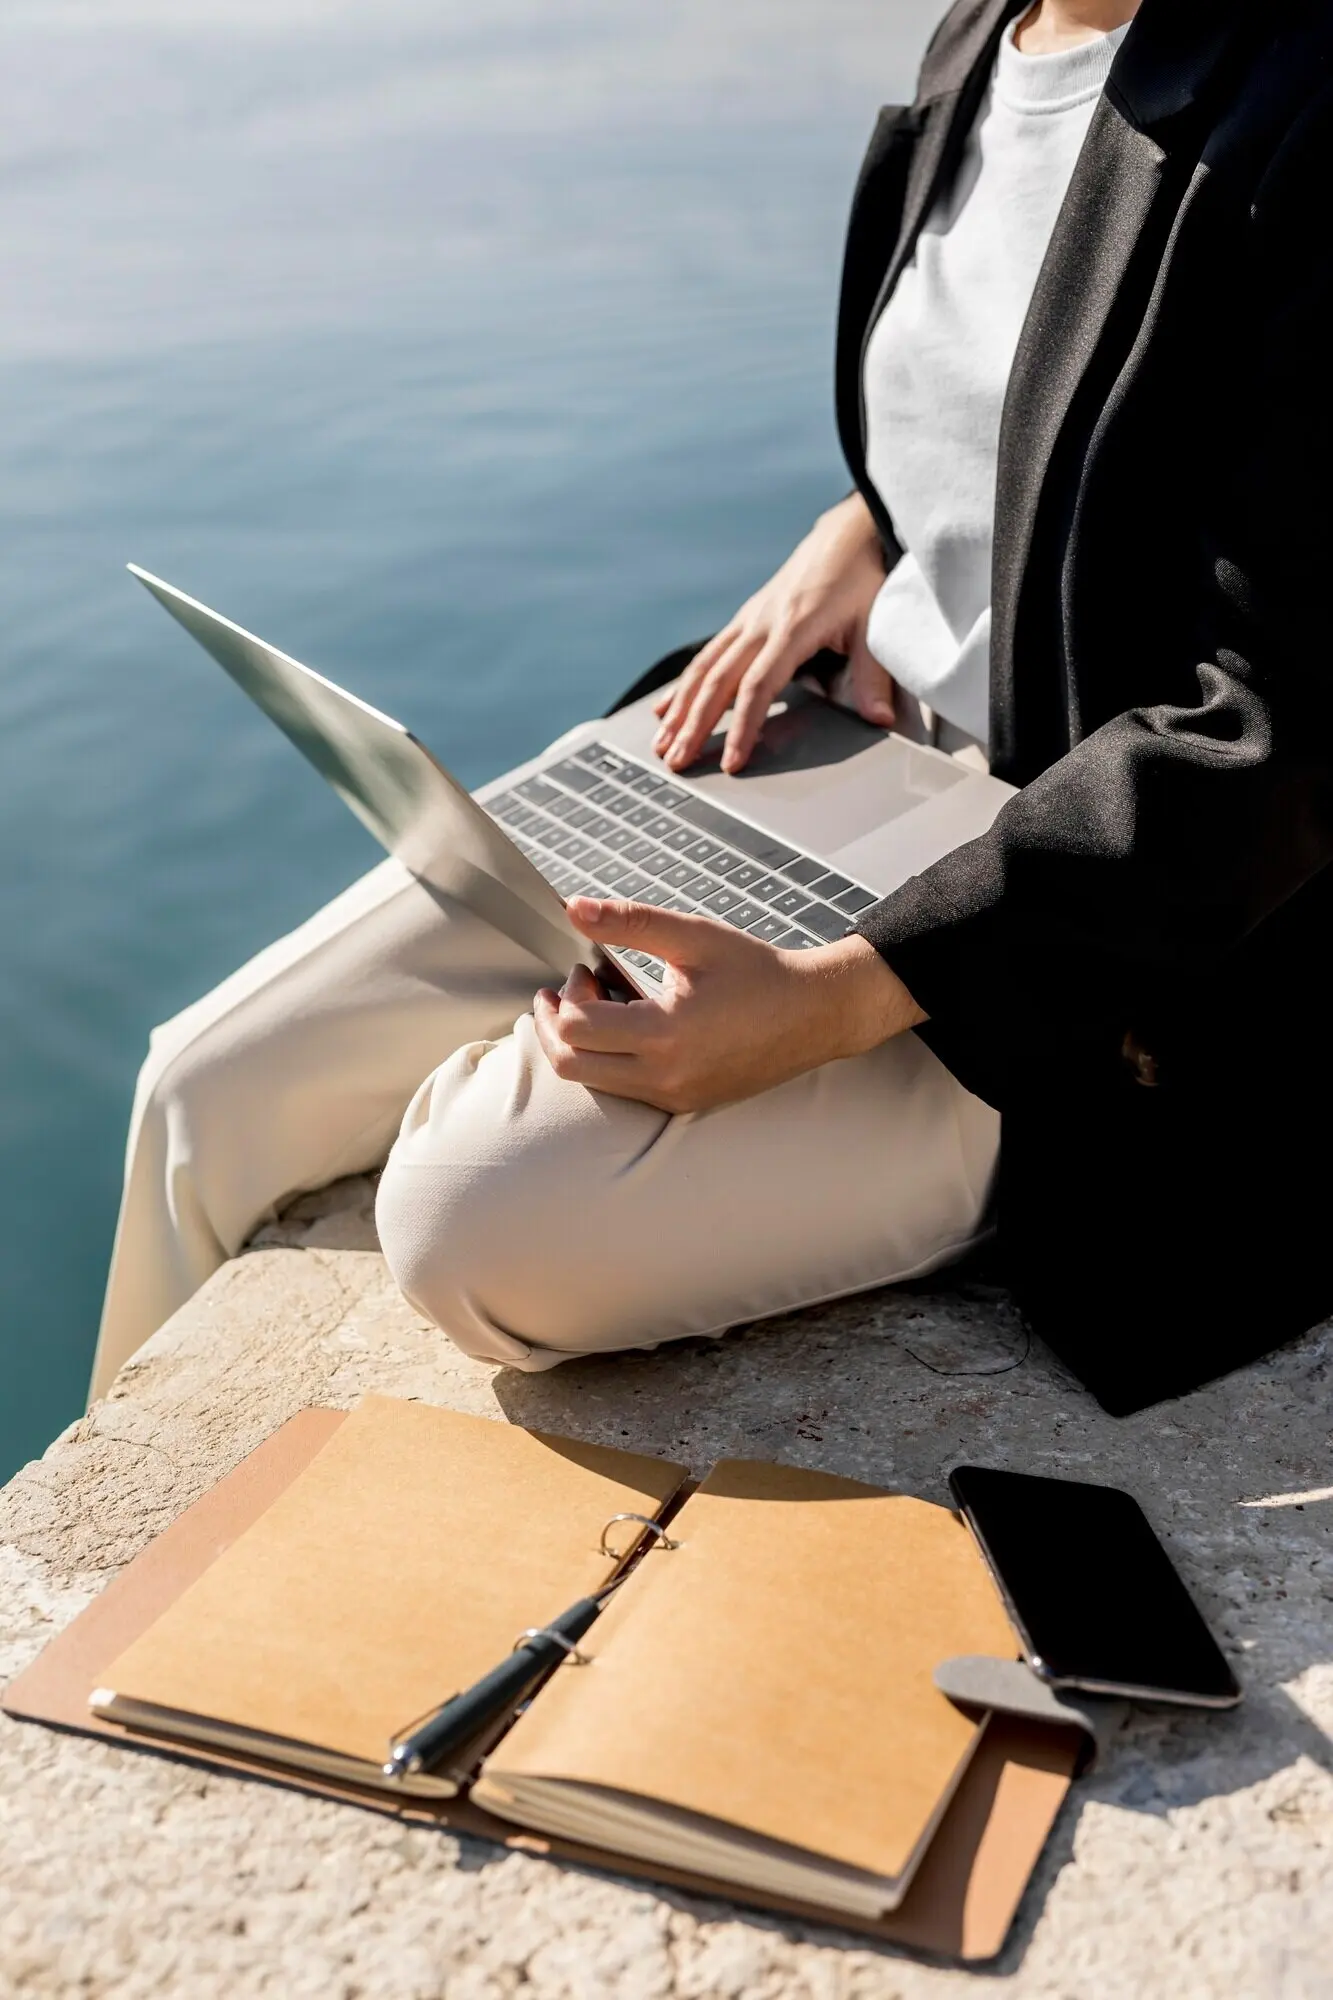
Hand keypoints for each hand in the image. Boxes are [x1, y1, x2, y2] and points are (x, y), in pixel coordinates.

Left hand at [532, 897, 924, 1113]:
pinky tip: (625, 1029)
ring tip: (597, 1006)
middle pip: (571, 1067)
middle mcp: (665, 1076)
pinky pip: (624, 1091)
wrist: (815, 1014)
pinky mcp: (684, 1104)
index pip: (577, 1027)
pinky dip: (609, 1062)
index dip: (568, 993)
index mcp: (665, 1033)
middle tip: (564, 994)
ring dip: (580, 1046)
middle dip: (555, 1027)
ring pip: (594, 1083)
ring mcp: (674, 1096)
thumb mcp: (693, 936)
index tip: (587, 967)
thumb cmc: (757, 971)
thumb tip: (573, 907)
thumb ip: (630, 922)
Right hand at [652, 492, 893, 775]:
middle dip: (694, 725)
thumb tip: (879, 719)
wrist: (845, 535)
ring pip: (703, 668)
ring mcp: (747, 620)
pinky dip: (683, 685)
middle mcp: (760, 623)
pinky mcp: (743, 620)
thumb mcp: (874, 625)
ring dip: (680, 708)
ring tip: (661, 744)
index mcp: (792, 627)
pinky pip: (706, 655)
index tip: (732, 761)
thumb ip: (872, 675)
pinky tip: (665, 708)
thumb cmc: (860, 580)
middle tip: (677, 762)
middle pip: (718, 681)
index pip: (758, 685)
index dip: (743, 725)